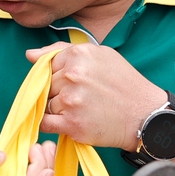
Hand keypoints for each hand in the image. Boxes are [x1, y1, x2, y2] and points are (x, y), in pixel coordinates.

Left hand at [26, 42, 168, 150]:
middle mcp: (73, 75)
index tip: (75, 83)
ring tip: (83, 109)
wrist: (145, 115)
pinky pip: (44, 123)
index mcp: (78, 55)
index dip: (59, 77)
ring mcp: (71, 101)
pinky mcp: (72, 124)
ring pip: (45, 104)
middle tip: (82, 98)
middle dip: (58, 93)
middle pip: (46, 86)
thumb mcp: (99, 55)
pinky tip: (70, 121)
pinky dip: (52, 124)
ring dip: (58, 109)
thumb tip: (30, 55)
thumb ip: (62, 51)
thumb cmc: (123, 84)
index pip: (47, 66)